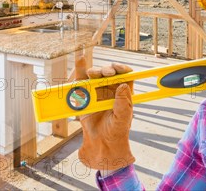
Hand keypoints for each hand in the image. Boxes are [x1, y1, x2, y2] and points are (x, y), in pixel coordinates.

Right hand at [74, 54, 135, 170]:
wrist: (100, 145)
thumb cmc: (116, 133)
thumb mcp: (123, 120)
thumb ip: (124, 104)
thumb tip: (123, 85)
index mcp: (124, 94)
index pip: (126, 76)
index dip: (123, 69)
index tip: (119, 69)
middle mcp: (111, 91)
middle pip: (109, 73)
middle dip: (107, 70)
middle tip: (106, 73)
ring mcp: (97, 92)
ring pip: (96, 75)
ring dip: (94, 71)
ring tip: (93, 74)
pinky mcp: (84, 96)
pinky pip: (82, 81)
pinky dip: (80, 69)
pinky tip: (80, 59)